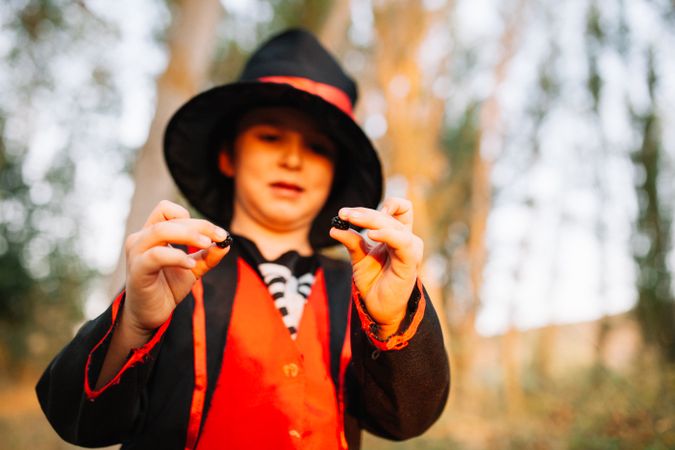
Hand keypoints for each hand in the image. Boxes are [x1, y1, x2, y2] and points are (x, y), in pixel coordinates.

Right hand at [123, 200, 229, 335]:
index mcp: (151, 234)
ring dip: (188, 234)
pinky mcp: (137, 270)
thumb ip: (208, 256)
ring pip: (160, 230)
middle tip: (220, 236)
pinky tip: (191, 264)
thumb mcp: (193, 269)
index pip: (167, 209)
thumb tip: (227, 244)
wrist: (149, 315)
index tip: (215, 233)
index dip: (192, 218)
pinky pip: (156, 256)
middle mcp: (141, 239)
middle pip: (169, 218)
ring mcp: (136, 253)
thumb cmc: (167, 287)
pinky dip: (177, 257)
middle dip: (199, 225)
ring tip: (207, 245)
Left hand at [329, 197, 422, 336]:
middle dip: (363, 212)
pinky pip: (402, 241)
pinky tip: (370, 235)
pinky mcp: (410, 261)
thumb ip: (352, 242)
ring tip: (351, 220)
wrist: (379, 308)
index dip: (384, 204)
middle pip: (389, 214)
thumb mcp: (359, 258)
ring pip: (393, 224)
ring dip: (371, 219)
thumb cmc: (373, 282)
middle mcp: (405, 239)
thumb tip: (334, 228)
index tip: (356, 212)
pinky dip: (386, 234)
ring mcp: (410, 249)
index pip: (400, 208)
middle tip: (344, 214)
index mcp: (396, 235)